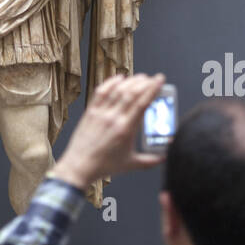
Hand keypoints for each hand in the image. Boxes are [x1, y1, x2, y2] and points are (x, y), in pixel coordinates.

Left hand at [52, 73, 167, 188]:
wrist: (80, 166)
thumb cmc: (104, 165)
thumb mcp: (131, 164)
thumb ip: (150, 160)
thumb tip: (164, 157)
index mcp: (125, 129)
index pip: (142, 103)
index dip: (152, 89)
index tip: (160, 80)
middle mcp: (113, 118)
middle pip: (131, 93)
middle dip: (144, 82)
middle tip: (153, 79)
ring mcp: (100, 113)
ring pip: (117, 90)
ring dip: (130, 81)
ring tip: (140, 78)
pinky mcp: (90, 111)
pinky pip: (101, 92)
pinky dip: (111, 83)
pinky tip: (119, 78)